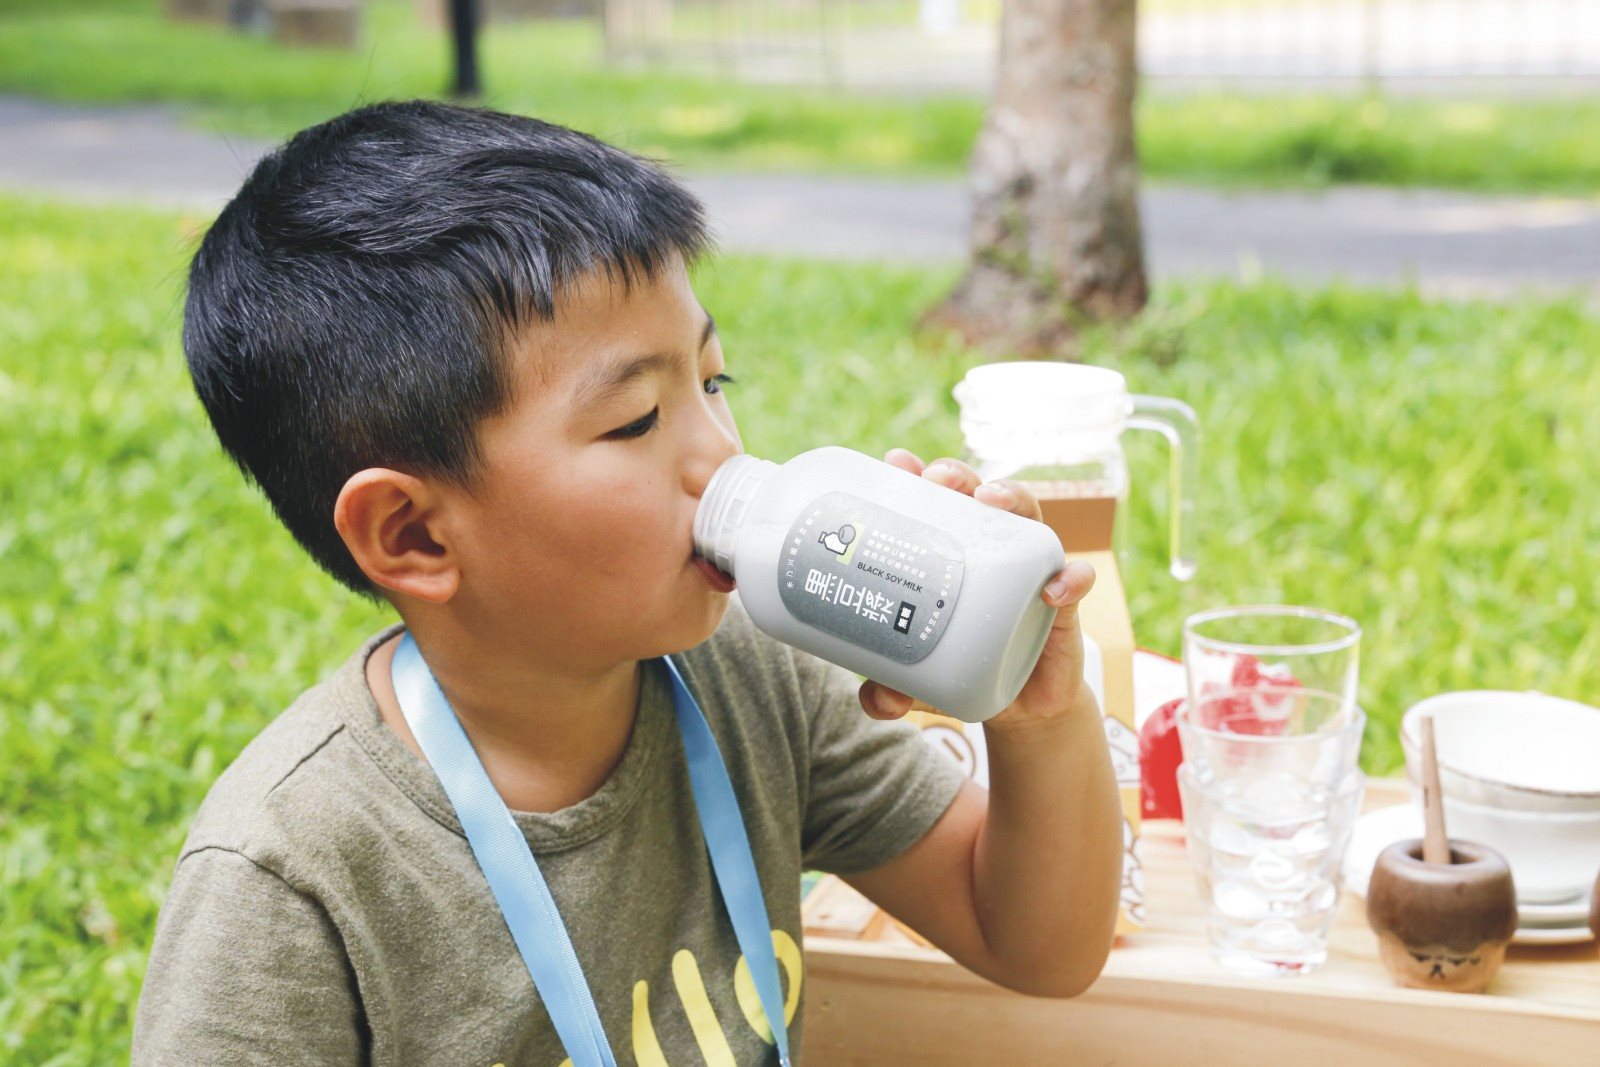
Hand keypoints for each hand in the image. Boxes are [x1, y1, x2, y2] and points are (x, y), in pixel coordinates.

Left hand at [858, 448, 1098, 735]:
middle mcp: (990, 549)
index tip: (895, 463)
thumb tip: (873, 700)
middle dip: (957, 476)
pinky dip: (1070, 579)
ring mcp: (1029, 568)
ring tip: (989, 500)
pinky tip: (1053, 589)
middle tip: (937, 480)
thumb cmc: (961, 668)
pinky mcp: (1064, 601)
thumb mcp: (920, 682)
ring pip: (1027, 517)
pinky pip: (1075, 579)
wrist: (1018, 704)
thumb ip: (892, 688)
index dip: (916, 474)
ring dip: (1011, 497)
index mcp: (951, 551)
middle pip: (976, 494)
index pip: (934, 501)